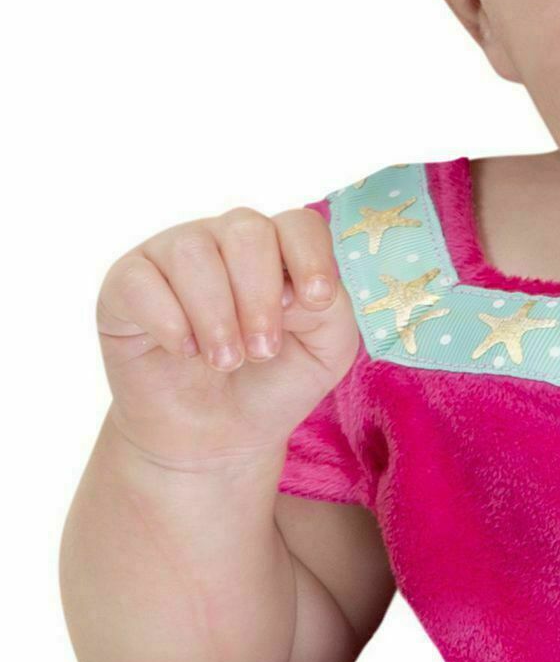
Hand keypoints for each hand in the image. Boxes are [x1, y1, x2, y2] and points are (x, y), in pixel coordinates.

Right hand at [96, 205, 359, 471]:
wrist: (213, 438)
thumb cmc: (273, 382)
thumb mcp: (326, 351)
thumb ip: (331, 308)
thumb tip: (298, 285)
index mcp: (279, 247)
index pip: (299, 224)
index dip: (310, 257)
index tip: (316, 302)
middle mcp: (226, 239)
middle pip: (247, 231)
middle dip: (259, 296)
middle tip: (262, 351)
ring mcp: (172, 254)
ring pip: (193, 252)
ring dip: (215, 314)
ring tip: (224, 361)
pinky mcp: (126, 283)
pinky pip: (140, 280)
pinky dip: (167, 320)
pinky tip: (182, 351)